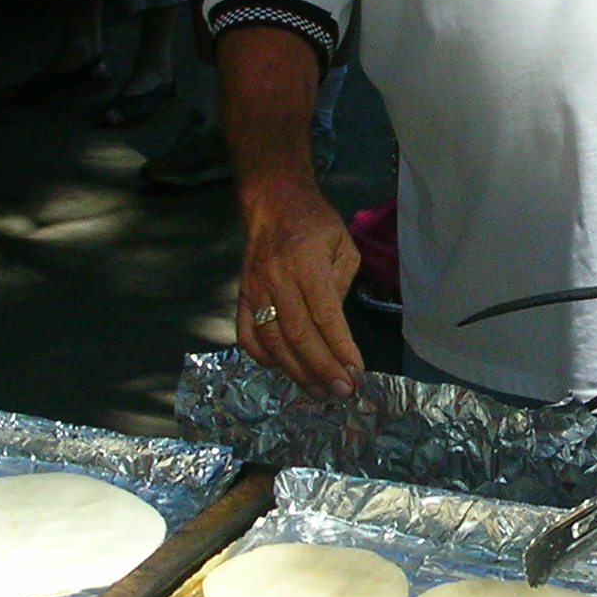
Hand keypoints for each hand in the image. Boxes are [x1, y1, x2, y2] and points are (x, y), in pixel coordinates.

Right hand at [235, 178, 362, 398]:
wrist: (273, 204)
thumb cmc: (315, 225)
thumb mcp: (343, 246)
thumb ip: (341, 286)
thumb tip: (337, 332)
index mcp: (306, 263)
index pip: (325, 315)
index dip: (340, 347)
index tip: (356, 371)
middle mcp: (277, 279)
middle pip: (298, 335)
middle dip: (322, 368)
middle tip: (342, 392)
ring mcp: (255, 290)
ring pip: (273, 342)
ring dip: (297, 372)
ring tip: (319, 392)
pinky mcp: (241, 298)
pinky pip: (247, 336)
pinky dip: (264, 359)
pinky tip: (284, 370)